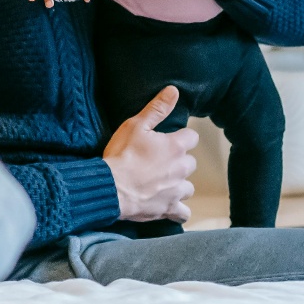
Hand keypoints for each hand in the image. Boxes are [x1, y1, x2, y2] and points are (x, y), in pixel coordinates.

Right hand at [101, 86, 196, 222]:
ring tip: (162, 184)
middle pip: (191, 163)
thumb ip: (157, 108)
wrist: (110, 188)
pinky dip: (178, 210)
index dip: (181, 138)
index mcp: (176, 146)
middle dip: (179, 162)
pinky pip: (183, 213)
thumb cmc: (121, 155)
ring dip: (179, 184)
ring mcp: (177, 190)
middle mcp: (181, 168)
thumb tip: (174, 90)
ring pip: (188, 187)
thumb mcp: (135, 125)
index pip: (192, 137)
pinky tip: (169, 206)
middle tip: (160, 162)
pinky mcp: (169, 209)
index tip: (169, 140)